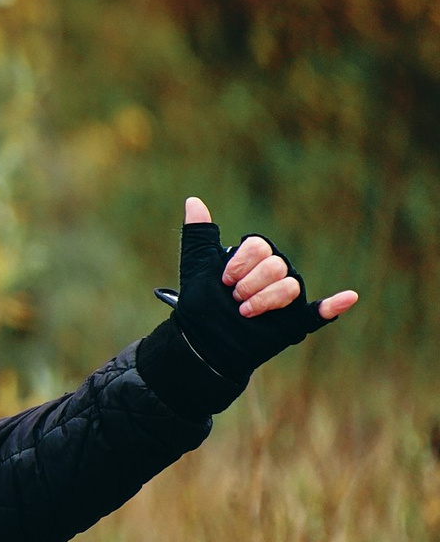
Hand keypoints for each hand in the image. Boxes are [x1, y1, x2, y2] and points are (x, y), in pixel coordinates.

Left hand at [158, 196, 357, 394]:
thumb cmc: (200, 302)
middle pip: (275, 266)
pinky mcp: (294, 321)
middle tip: (233, 299)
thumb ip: (199, 234)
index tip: (223, 280)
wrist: (201, 340)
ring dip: (263, 300)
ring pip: (290, 286)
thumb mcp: (196, 265)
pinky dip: (334, 306)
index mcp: (258, 259)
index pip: (260, 247)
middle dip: (248, 285)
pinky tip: (349, 298)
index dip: (239, 264)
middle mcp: (277, 274)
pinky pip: (320, 312)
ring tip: (244, 312)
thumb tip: (193, 201)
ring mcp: (287, 298)